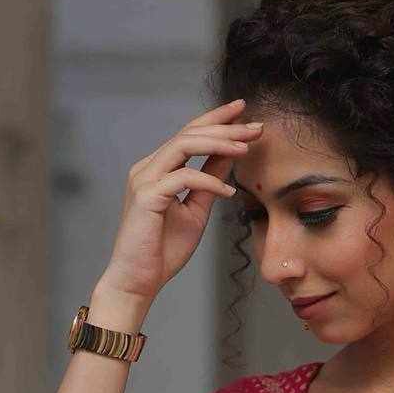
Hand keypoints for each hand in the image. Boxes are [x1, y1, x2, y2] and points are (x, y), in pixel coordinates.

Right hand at [100, 97, 262, 300]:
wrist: (139, 280)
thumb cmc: (163, 249)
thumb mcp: (196, 210)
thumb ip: (209, 182)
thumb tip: (229, 159)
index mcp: (159, 169)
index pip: (189, 134)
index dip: (216, 119)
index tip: (244, 113)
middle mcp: (149, 168)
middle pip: (188, 134)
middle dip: (224, 127)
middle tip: (254, 127)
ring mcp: (144, 179)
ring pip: (183, 146)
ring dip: (218, 144)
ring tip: (245, 149)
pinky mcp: (146, 196)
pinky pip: (183, 178)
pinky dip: (209, 181)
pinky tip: (228, 191)